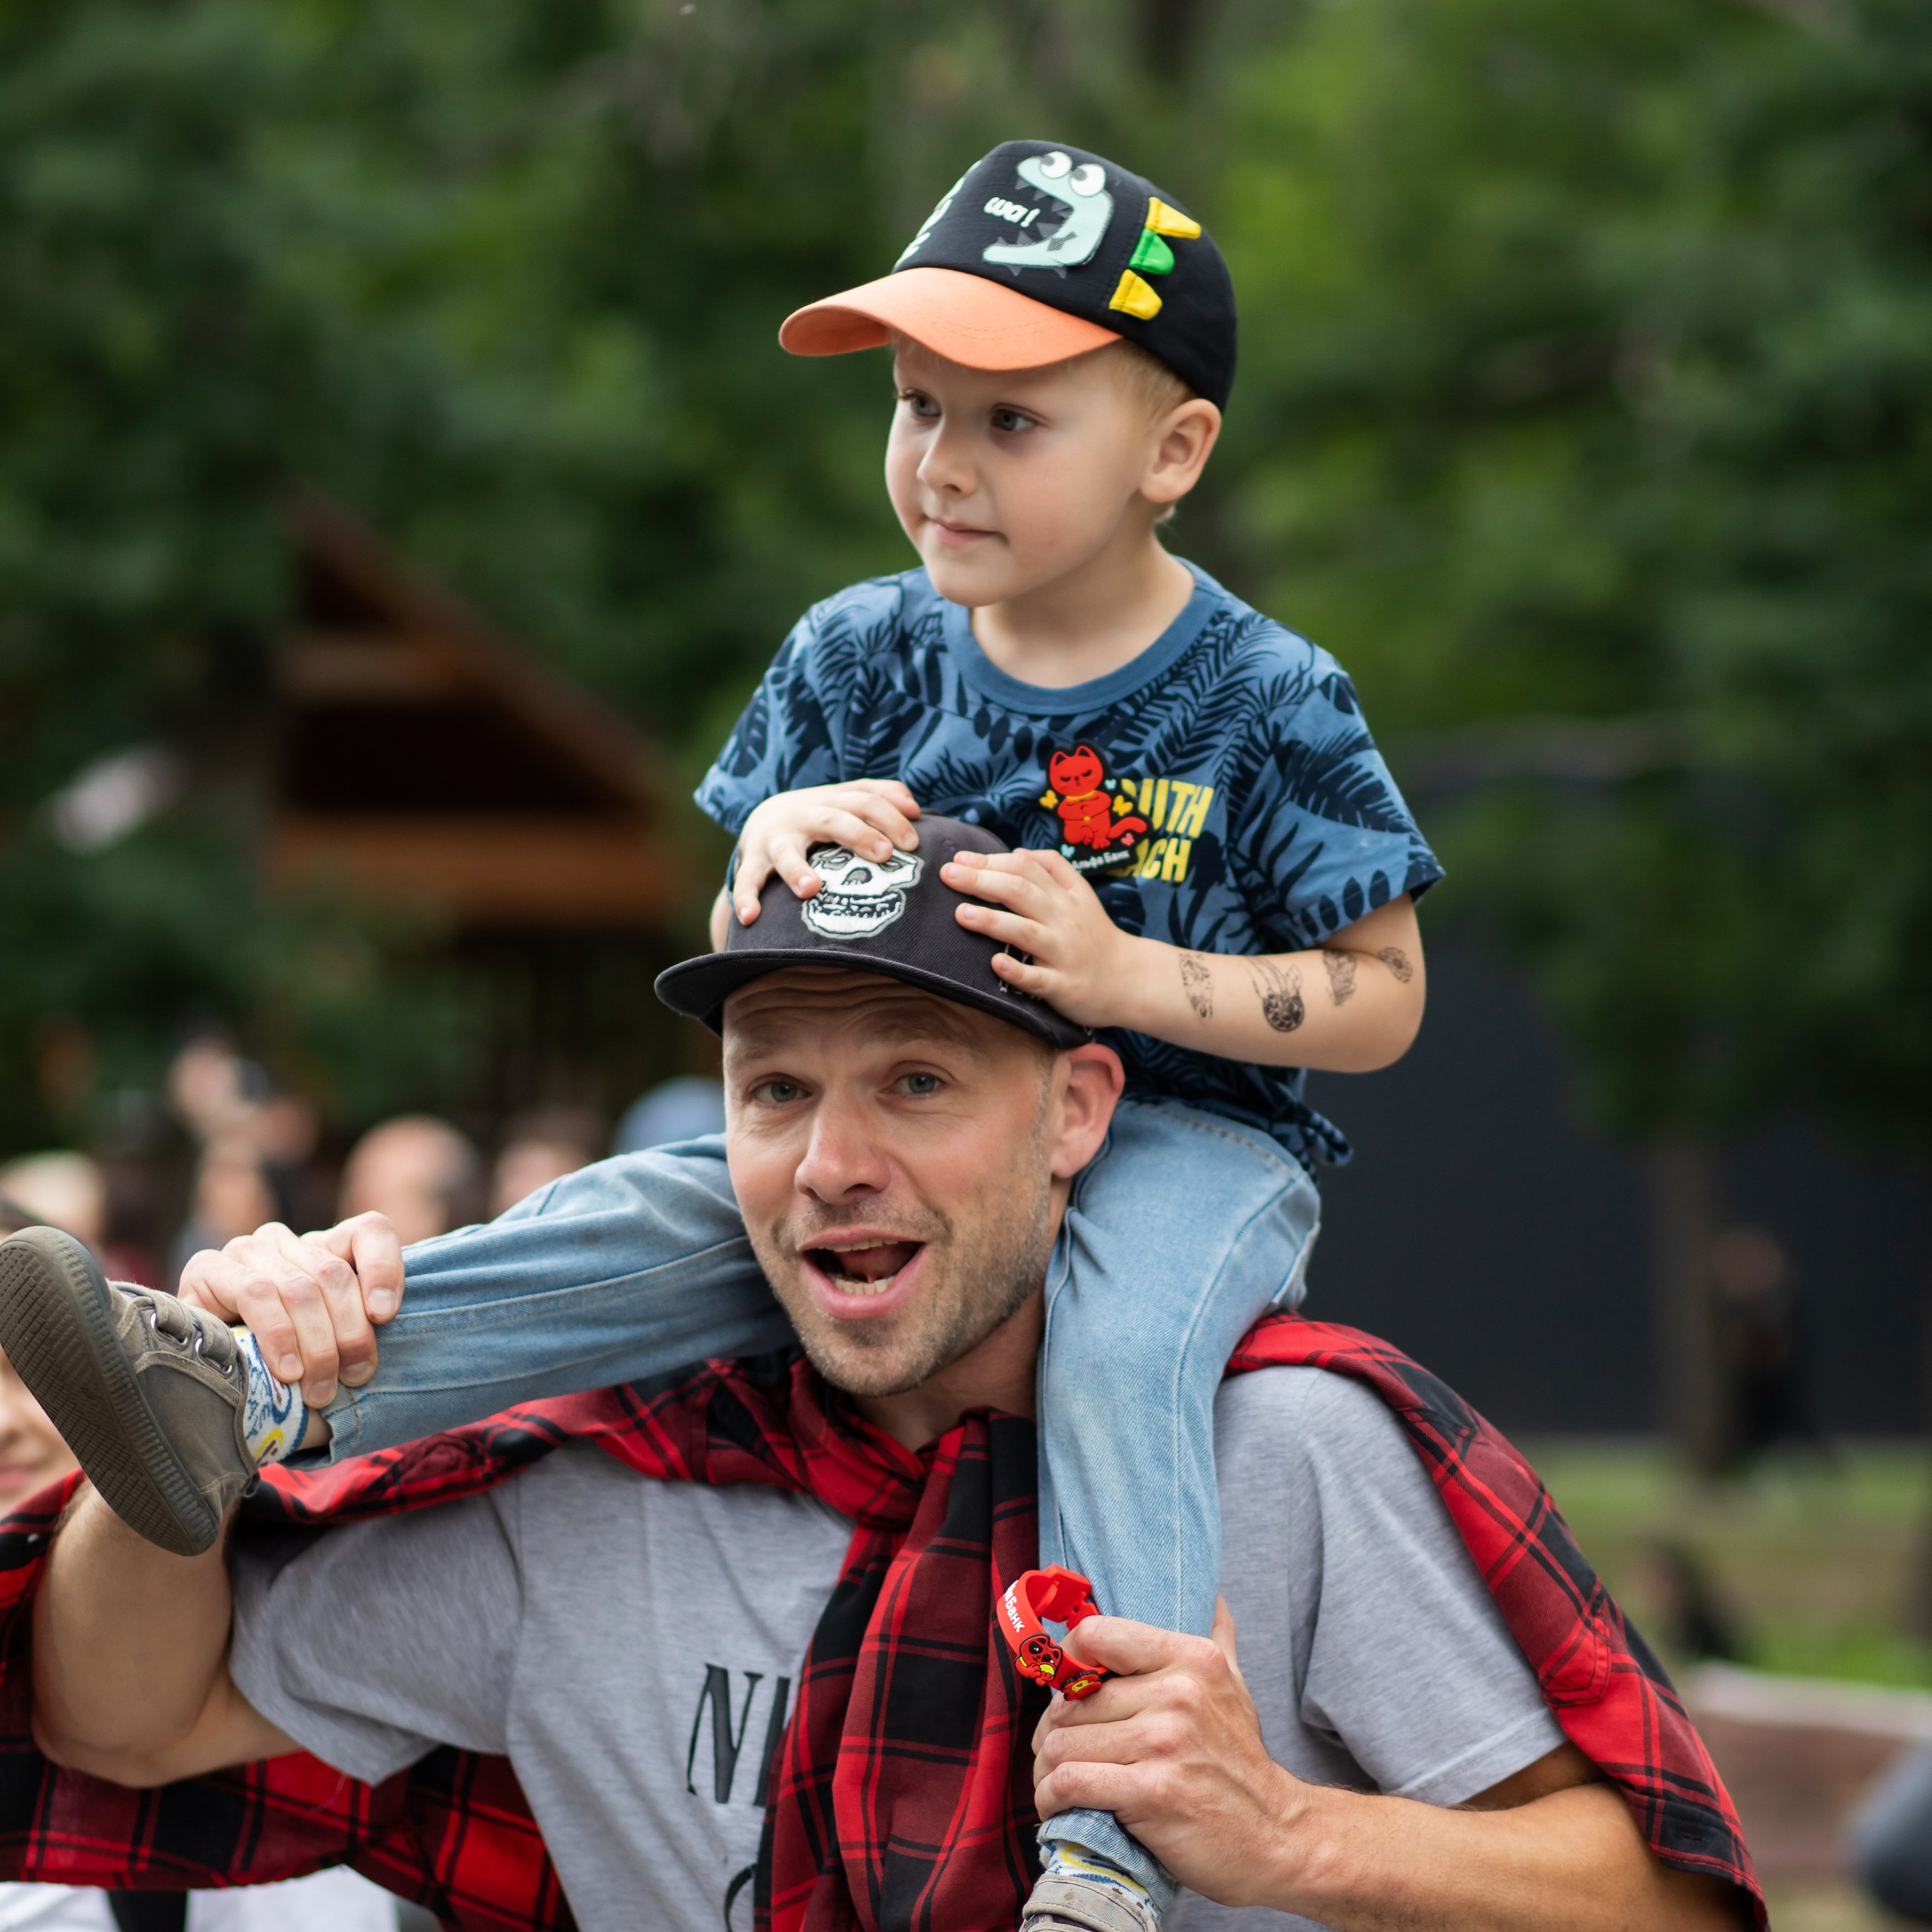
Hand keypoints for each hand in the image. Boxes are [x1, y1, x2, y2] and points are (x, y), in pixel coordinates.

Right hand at [175, 1213, 403, 1408]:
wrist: (203, 1385)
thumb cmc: (283, 1370)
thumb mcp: (331, 1349)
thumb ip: (356, 1332)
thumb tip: (382, 1336)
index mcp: (324, 1247)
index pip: (370, 1231)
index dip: (385, 1268)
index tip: (386, 1316)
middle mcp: (285, 1242)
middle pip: (333, 1273)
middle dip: (350, 1332)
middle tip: (355, 1377)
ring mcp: (246, 1251)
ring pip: (299, 1287)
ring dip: (316, 1344)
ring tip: (321, 1389)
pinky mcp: (208, 1268)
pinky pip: (256, 1293)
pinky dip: (278, 1334)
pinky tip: (287, 1370)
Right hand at [732, 781, 921, 924]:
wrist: (762, 819)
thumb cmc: (819, 816)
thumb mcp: (845, 800)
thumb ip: (880, 795)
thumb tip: (915, 806)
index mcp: (830, 801)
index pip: (864, 801)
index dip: (890, 818)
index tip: (912, 843)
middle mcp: (802, 816)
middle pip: (832, 820)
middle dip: (859, 834)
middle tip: (884, 854)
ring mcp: (775, 840)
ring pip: (786, 852)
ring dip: (797, 870)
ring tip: (811, 889)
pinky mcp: (752, 861)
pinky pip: (747, 880)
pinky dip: (746, 897)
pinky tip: (750, 918)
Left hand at [940, 848, 1140, 1028]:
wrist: (1130, 980)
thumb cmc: (1095, 936)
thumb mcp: (1082, 895)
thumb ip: (1054, 869)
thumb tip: (1017, 851)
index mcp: (1066, 896)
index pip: (1026, 869)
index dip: (992, 861)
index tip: (960, 859)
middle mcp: (1064, 920)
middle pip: (1021, 893)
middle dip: (982, 881)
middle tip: (948, 875)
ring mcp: (1063, 954)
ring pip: (1026, 932)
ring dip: (993, 921)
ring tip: (961, 913)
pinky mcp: (1063, 986)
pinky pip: (1037, 979)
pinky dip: (1017, 971)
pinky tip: (995, 964)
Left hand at [1032, 1601, 1307, 1910]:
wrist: (1275, 1836)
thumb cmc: (1240, 1761)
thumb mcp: (1234, 1686)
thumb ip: (1217, 1634)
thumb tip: (1208, 1592)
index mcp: (1191, 1658)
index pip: (1097, 1635)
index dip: (1068, 1662)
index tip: (1066, 1690)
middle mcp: (1177, 1693)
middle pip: (1071, 1703)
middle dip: (1052, 1732)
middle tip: (1057, 1751)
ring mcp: (1164, 1742)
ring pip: (1064, 1744)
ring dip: (1047, 1770)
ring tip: (1054, 1782)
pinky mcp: (1150, 1792)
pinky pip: (1070, 1784)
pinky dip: (1051, 1799)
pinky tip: (1057, 1807)